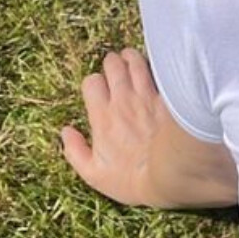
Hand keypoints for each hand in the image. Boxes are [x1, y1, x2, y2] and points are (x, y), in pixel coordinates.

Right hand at [59, 47, 168, 205]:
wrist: (173, 176)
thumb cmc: (133, 180)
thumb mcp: (94, 174)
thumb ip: (75, 151)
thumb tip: (65, 132)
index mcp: (103, 117)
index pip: (91, 82)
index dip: (93, 82)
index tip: (98, 88)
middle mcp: (124, 102)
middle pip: (113, 66)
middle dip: (112, 62)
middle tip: (115, 65)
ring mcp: (148, 98)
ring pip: (137, 63)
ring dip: (132, 58)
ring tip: (132, 57)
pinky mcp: (170, 100)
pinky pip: (161, 73)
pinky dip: (157, 66)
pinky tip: (158, 67)